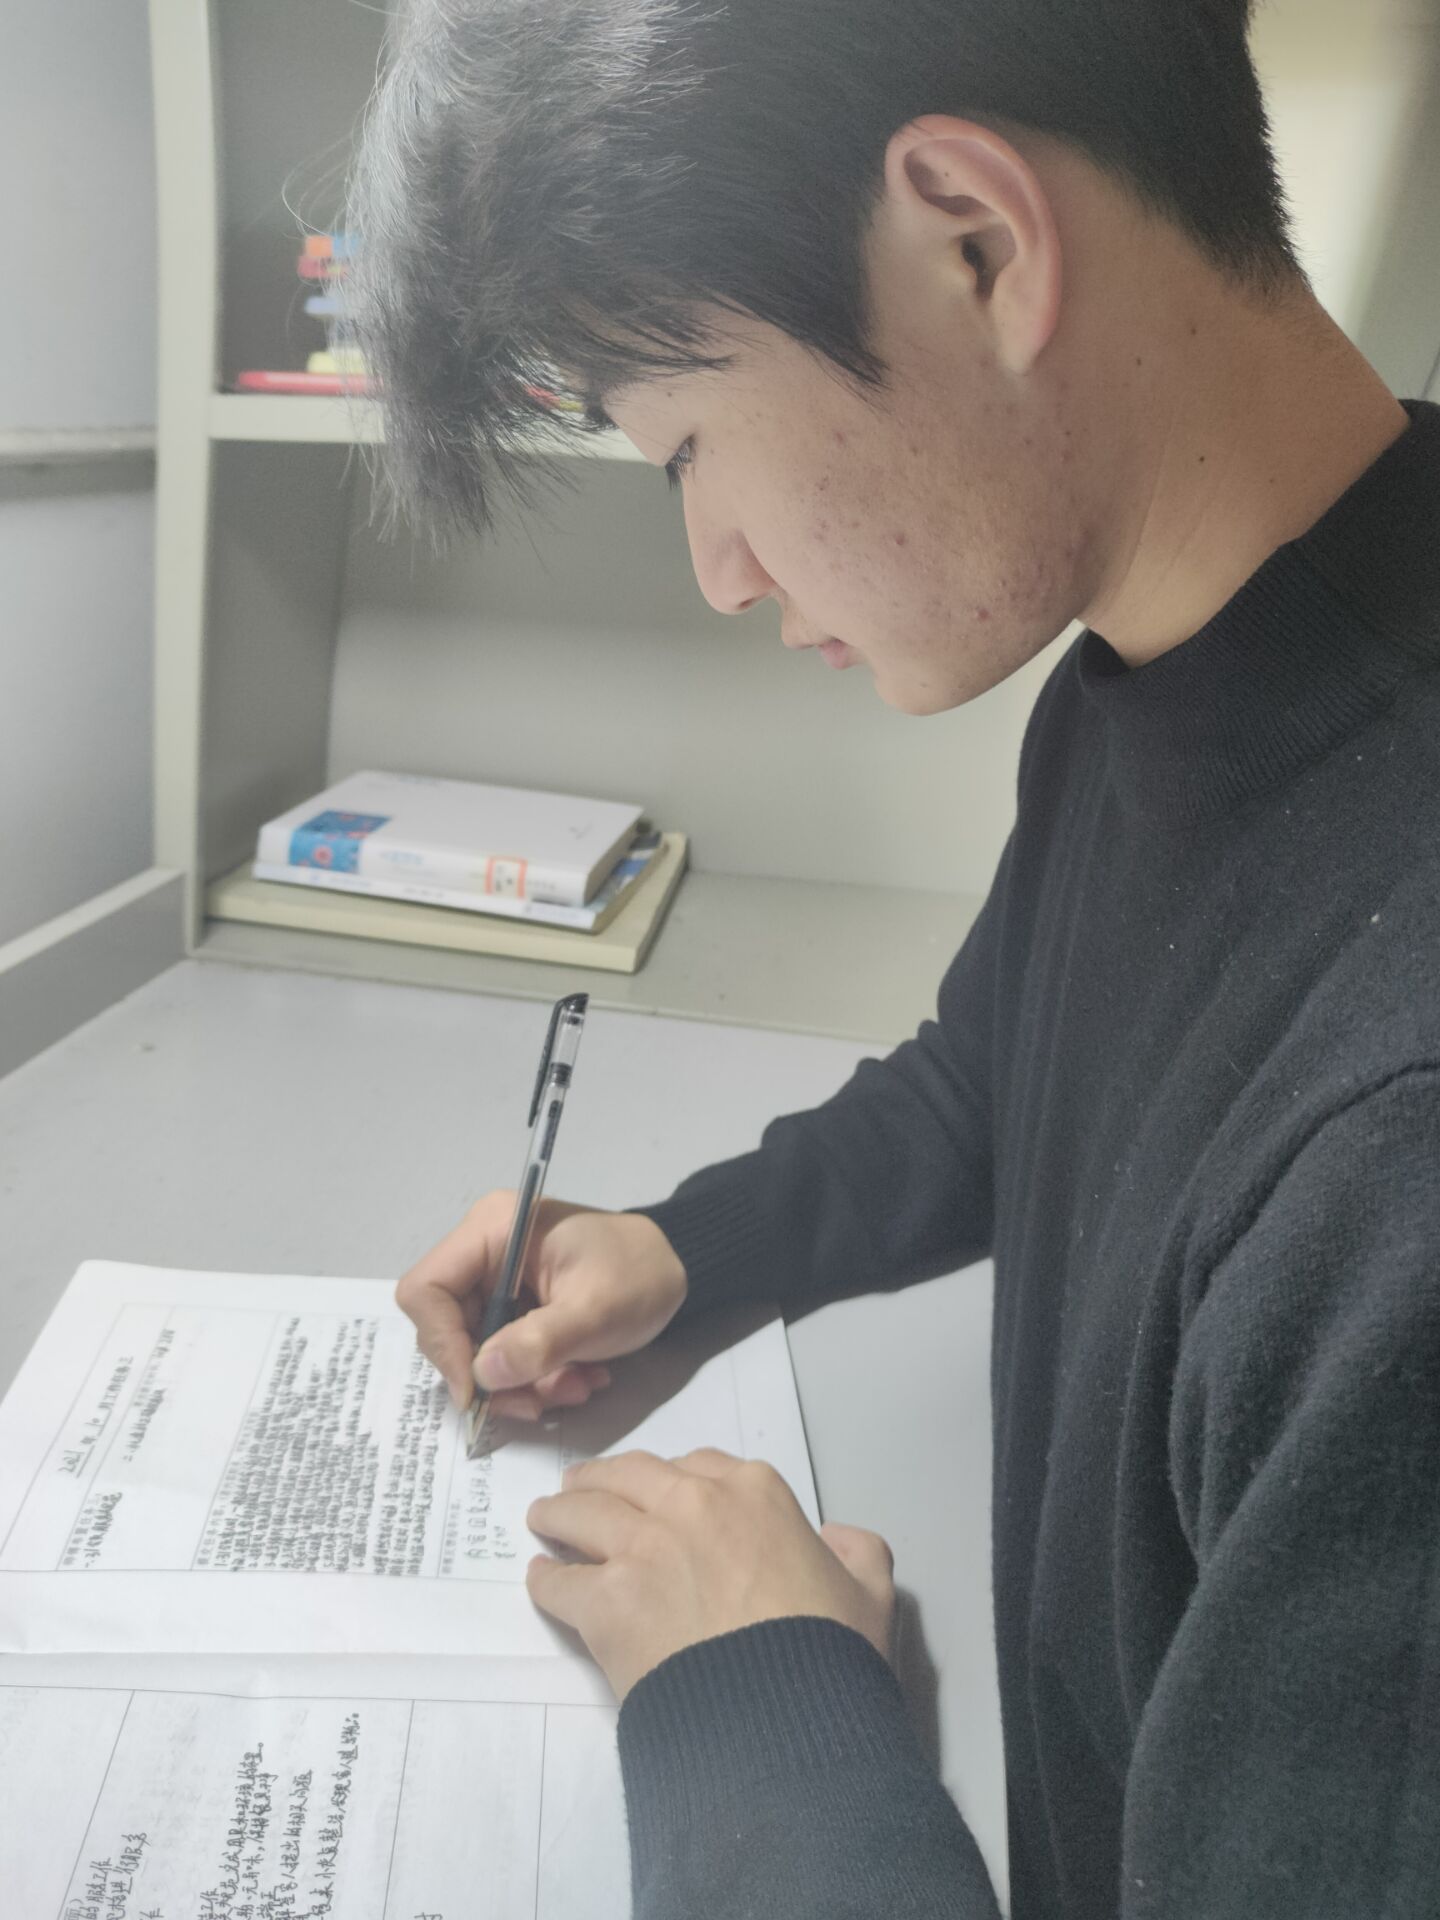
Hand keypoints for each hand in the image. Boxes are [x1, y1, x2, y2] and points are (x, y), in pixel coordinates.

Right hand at [396, 1193, 687, 1419]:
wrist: (679, 1266)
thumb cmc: (639, 1273)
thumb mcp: (596, 1311)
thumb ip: (540, 1342)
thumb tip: (482, 1375)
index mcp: (493, 1230)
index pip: (426, 1289)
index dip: (441, 1344)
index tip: (477, 1391)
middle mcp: (484, 1252)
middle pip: (447, 1328)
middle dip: (492, 1375)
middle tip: (538, 1402)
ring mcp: (498, 1281)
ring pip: (477, 1350)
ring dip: (522, 1383)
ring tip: (575, 1388)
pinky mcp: (516, 1307)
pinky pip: (504, 1353)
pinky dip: (536, 1376)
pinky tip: (577, 1378)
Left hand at [526, 1448, 895, 1700]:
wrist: (783, 1714)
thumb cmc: (830, 1653)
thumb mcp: (870, 1592)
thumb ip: (858, 1551)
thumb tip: (838, 1537)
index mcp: (753, 1491)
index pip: (697, 1464)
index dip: (672, 1477)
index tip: (656, 1491)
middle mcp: (691, 1504)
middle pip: (627, 1476)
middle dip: (599, 1480)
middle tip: (579, 1490)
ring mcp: (642, 1549)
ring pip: (582, 1513)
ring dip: (559, 1513)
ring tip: (545, 1520)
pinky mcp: (606, 1602)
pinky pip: (560, 1582)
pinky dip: (546, 1580)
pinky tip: (540, 1581)